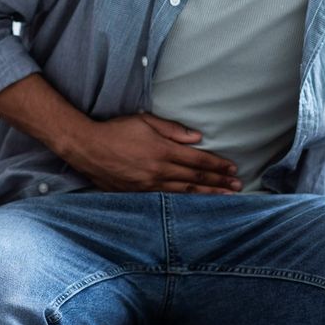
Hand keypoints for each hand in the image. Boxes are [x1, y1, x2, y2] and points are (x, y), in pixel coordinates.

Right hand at [60, 113, 240, 193]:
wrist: (87, 147)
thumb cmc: (116, 130)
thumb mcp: (145, 121)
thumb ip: (173, 130)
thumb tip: (197, 138)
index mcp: (162, 150)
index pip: (197, 160)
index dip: (217, 165)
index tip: (232, 169)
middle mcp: (158, 170)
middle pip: (195, 178)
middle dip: (218, 182)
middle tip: (237, 186)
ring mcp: (148, 185)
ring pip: (184, 192)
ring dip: (207, 194)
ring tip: (224, 197)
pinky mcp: (138, 194)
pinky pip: (167, 199)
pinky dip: (184, 201)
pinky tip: (195, 204)